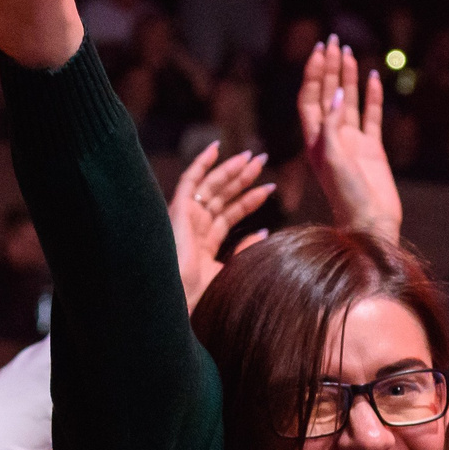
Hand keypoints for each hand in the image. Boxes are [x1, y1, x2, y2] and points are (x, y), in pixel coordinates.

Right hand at [167, 142, 274, 310]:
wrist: (179, 301)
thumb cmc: (202, 296)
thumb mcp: (231, 271)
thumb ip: (245, 251)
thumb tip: (264, 233)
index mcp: (204, 244)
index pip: (230, 214)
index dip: (250, 200)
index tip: (270, 188)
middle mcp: (194, 228)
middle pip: (223, 196)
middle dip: (243, 178)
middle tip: (263, 161)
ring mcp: (186, 218)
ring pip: (212, 186)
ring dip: (231, 170)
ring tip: (252, 157)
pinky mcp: (178, 210)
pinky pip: (189, 180)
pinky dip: (201, 163)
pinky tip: (216, 148)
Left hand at [296, 37, 400, 242]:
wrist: (370, 223)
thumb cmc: (346, 196)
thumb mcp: (333, 159)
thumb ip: (331, 126)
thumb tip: (336, 93)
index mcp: (315, 140)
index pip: (310, 99)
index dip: (313, 74)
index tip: (320, 51)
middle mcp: (331, 138)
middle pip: (327, 95)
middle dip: (329, 68)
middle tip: (333, 40)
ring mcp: (352, 143)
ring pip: (348, 102)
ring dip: (348, 78)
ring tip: (349, 53)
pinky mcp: (372, 150)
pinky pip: (371, 117)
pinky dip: (372, 97)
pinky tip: (374, 78)